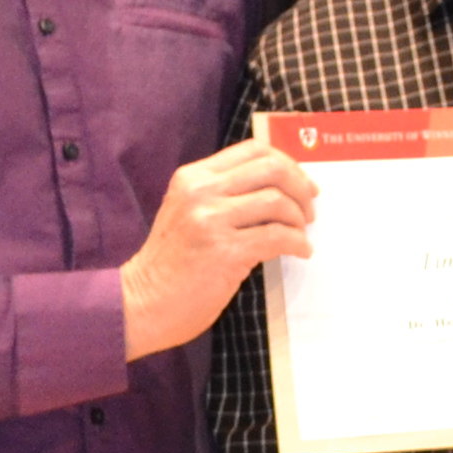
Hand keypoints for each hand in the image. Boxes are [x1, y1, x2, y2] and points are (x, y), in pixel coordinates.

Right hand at [120, 139, 317, 357]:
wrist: (143, 303)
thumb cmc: (171, 264)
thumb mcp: (187, 212)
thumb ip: (222, 196)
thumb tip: (278, 191)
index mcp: (193, 177)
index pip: (252, 150)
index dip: (287, 163)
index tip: (301, 183)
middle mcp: (201, 192)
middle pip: (271, 168)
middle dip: (300, 187)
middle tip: (309, 210)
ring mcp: (212, 220)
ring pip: (277, 201)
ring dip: (299, 219)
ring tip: (300, 235)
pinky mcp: (225, 252)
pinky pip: (278, 237)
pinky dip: (298, 243)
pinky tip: (300, 252)